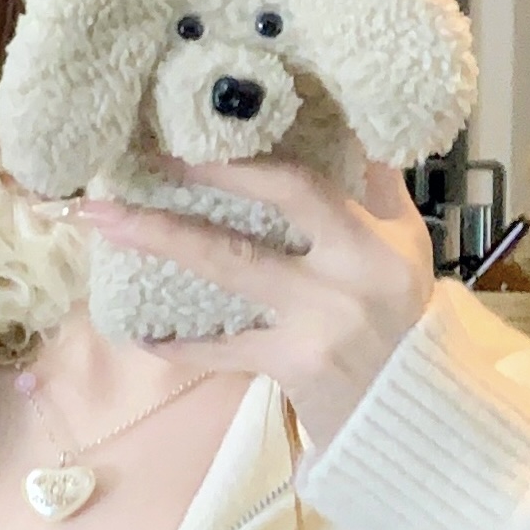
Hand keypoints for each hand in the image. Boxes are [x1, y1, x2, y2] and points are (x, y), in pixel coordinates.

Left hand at [74, 157, 432, 448]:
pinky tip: (140, 331)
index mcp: (371, 244)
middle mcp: (340, 284)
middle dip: (167, 217)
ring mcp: (311, 330)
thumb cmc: (411, 315)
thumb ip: (376, 186)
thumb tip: (343, 121)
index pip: (297, 190)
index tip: (181, 143)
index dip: (236, 165)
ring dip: (160, 251)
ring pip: (225, 282)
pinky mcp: (291, 369)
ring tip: (104, 230)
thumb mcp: (408, 244)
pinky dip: (181, 343)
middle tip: (106, 195)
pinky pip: (223, 351)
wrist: (425, 408)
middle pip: (240, 244)